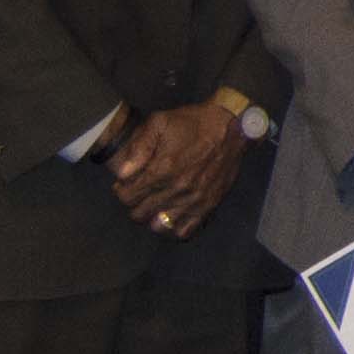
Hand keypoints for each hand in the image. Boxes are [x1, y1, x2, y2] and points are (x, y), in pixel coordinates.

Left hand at [109, 100, 244, 238]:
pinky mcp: (208, 206)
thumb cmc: (192, 123)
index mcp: (162, 170)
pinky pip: (185, 231)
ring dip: (151, 217)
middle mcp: (176, 190)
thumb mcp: (160, 122)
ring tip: (155, 204)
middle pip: (140, 214)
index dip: (122, 191)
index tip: (125, 184)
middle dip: (134, 203)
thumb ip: (139, 147)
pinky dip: (173, 227)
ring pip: (159, 226)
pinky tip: (172, 213)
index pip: (127, 197)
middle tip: (139, 192)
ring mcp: (193, 201)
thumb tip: (122, 174)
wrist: (231, 127)